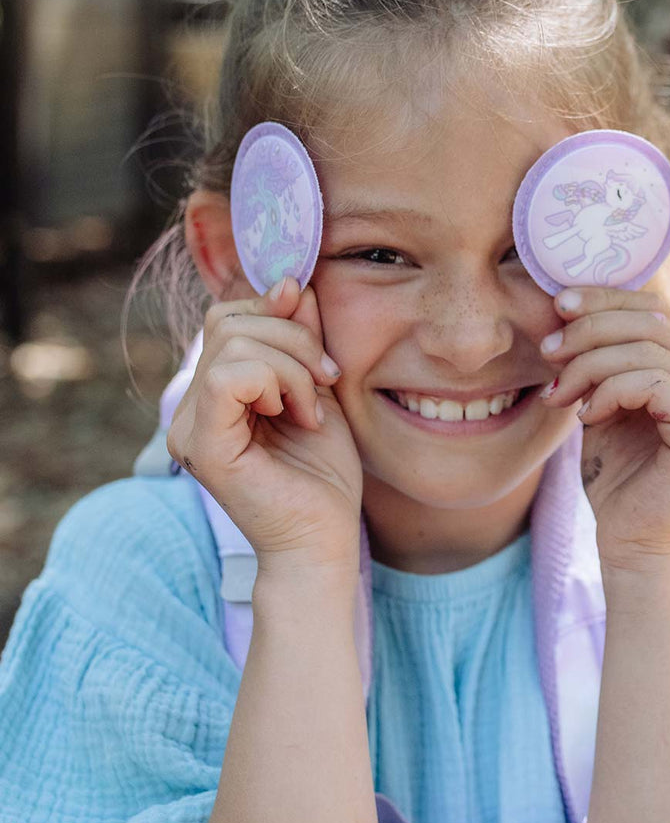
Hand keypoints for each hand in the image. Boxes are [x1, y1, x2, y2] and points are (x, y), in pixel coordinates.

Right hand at [167, 275, 363, 567]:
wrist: (325, 539)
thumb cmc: (323, 476)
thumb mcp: (318, 388)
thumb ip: (302, 338)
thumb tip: (291, 283)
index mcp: (215, 392)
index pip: (229, 317)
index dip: (278, 313)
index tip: (322, 353)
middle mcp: (193, 406)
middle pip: (229, 321)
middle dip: (294, 339)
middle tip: (325, 382)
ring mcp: (191, 426)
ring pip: (233, 344)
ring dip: (293, 366)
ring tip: (312, 408)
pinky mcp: (203, 445)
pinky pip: (227, 377)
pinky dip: (276, 382)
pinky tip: (298, 416)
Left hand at [537, 286, 669, 568]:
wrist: (632, 546)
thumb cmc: (618, 482)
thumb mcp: (606, 406)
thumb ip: (604, 360)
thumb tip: (571, 301)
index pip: (658, 311)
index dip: (606, 298)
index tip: (557, 306)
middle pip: (653, 320)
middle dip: (590, 328)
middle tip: (548, 352)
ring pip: (647, 348)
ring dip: (589, 364)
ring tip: (560, 395)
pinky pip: (652, 381)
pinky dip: (608, 391)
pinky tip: (587, 417)